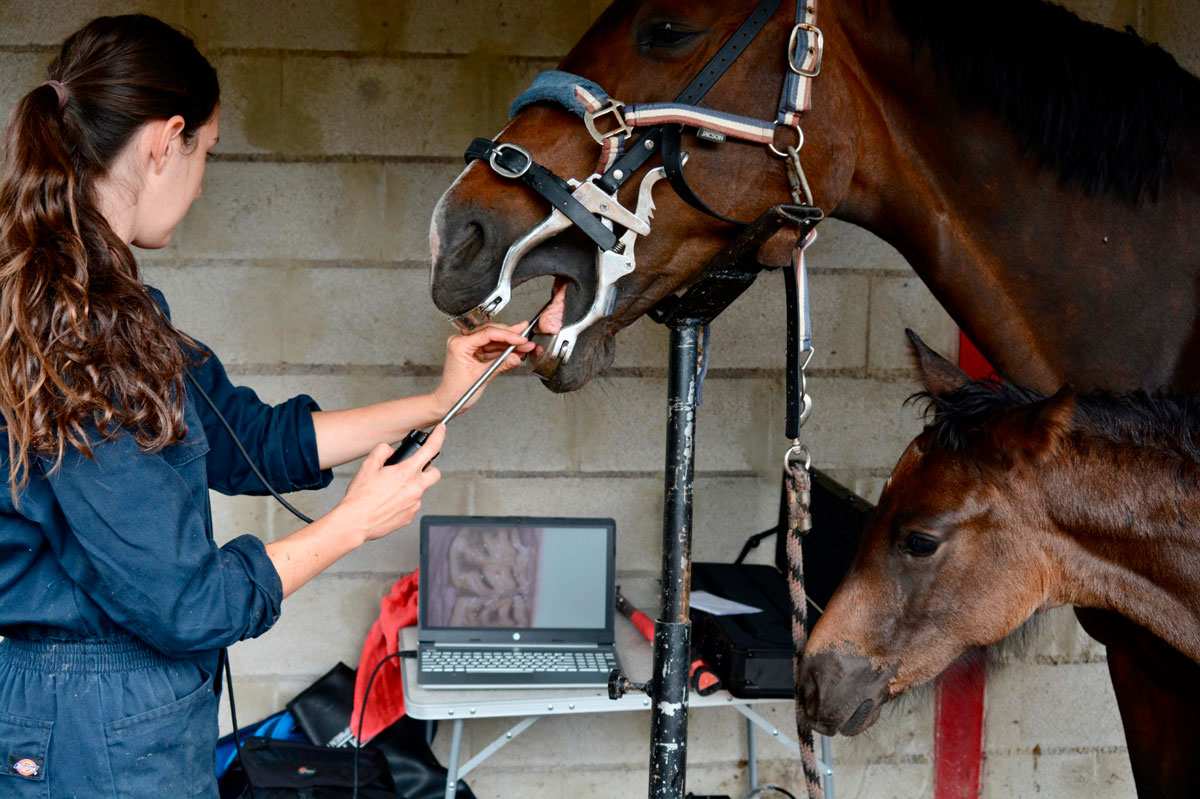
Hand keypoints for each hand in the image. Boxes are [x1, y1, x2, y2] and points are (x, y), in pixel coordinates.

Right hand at [335, 425, 444, 542]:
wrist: (355, 522)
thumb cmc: (360, 497)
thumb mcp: (368, 465)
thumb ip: (382, 451)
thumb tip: (389, 450)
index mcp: (407, 472)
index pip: (430, 449)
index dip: (439, 436)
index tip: (441, 430)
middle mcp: (415, 488)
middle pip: (435, 473)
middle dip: (428, 468)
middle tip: (413, 468)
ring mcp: (414, 504)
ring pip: (420, 490)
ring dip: (411, 486)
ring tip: (390, 490)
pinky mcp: (410, 516)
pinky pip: (412, 504)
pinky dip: (404, 500)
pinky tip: (389, 502)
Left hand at [431, 321, 536, 415]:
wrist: (448, 402)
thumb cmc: (456, 392)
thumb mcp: (481, 377)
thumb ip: (501, 365)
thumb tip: (516, 357)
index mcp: (459, 344)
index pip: (487, 334)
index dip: (507, 335)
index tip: (521, 338)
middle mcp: (461, 342)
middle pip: (490, 332)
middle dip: (510, 335)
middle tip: (525, 334)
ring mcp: (467, 346)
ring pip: (492, 339)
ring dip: (509, 343)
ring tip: (524, 345)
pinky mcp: (473, 352)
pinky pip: (491, 347)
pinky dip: (503, 350)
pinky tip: (515, 350)